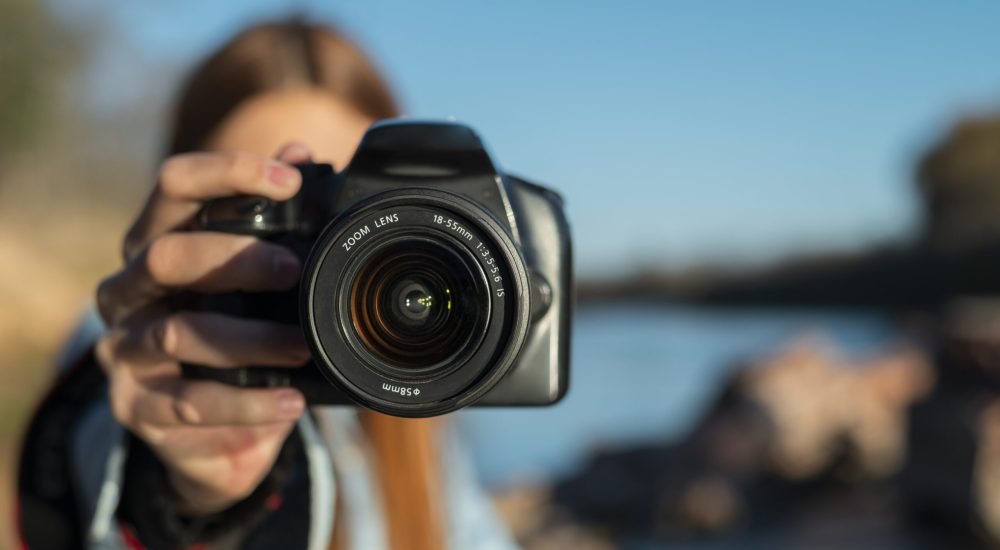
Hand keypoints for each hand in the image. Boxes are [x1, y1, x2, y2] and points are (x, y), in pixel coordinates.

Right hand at [96, 144, 311, 514]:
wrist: (205, 424)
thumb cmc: (230, 330)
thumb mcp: (254, 277)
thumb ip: (276, 215)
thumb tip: (302, 151)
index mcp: (156, 242)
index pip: (173, 186)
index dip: (227, 172)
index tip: (290, 180)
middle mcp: (128, 290)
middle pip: (165, 256)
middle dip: (235, 259)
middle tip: (294, 271)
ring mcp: (124, 349)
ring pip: (177, 332)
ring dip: (249, 340)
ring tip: (304, 347)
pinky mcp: (135, 405)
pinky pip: (188, 403)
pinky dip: (245, 404)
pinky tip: (289, 403)